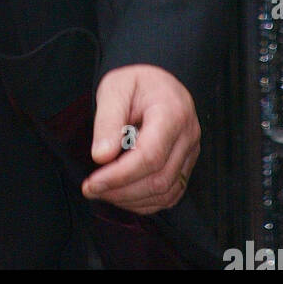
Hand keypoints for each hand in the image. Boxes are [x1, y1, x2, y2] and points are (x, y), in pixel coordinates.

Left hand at [81, 64, 199, 213]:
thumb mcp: (114, 88)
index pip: (150, 156)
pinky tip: (122, 194)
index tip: (93, 183)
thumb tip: (101, 157)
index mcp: (172, 113)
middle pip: (159, 179)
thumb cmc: (134, 82)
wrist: (155, 81)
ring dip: (131, 200)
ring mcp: (191, 152)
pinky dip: (145, 202)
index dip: (120, 175)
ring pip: (166, 192)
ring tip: (103, 191)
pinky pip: (170, 194)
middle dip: (122, 191)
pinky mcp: (187, 164)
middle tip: (91, 189)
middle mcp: (188, 136)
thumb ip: (107, 121)